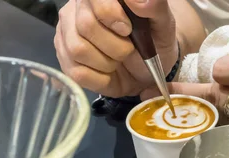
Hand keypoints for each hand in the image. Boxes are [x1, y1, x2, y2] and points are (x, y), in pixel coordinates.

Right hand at [54, 0, 178, 96]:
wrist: (148, 69)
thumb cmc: (152, 40)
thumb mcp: (162, 22)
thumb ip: (155, 5)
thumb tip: (138, 0)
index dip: (110, 13)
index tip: (127, 29)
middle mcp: (75, 12)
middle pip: (85, 25)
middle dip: (115, 45)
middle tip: (127, 50)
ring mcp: (66, 38)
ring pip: (78, 50)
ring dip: (107, 62)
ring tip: (117, 60)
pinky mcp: (66, 63)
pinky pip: (78, 73)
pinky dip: (101, 79)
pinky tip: (108, 73)